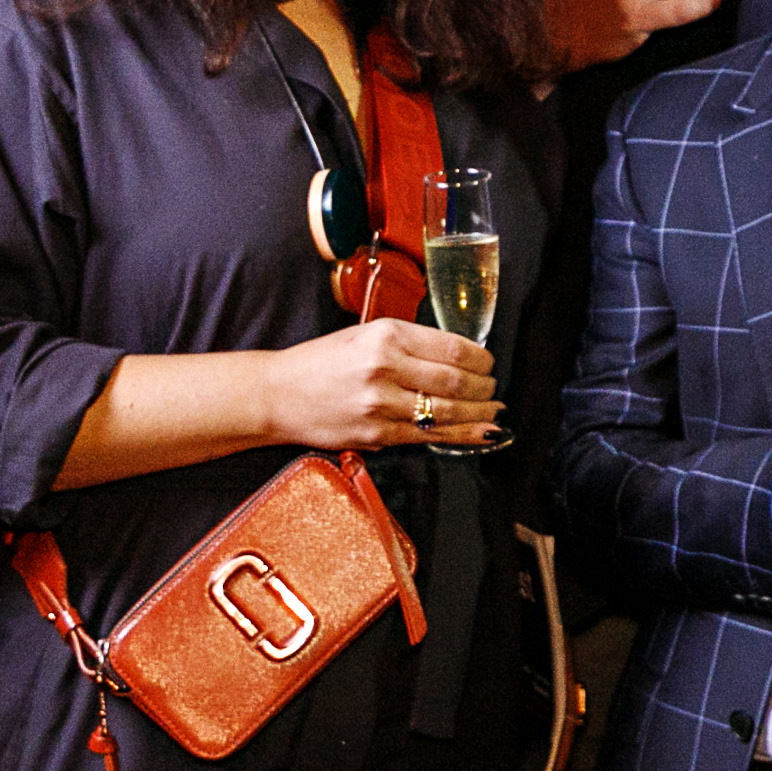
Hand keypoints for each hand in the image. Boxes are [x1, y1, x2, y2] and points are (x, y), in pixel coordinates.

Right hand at [257, 320, 500, 451]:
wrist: (277, 394)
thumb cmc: (322, 362)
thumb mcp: (365, 334)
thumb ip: (410, 343)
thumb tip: (459, 358)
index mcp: (387, 335)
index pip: (453, 348)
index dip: (482, 359)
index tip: (489, 363)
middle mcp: (385, 367)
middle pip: (456, 380)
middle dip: (485, 387)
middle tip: (494, 388)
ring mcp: (381, 404)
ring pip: (448, 411)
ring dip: (480, 413)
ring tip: (494, 411)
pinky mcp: (377, 434)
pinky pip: (429, 436)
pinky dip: (462, 435)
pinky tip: (481, 433)